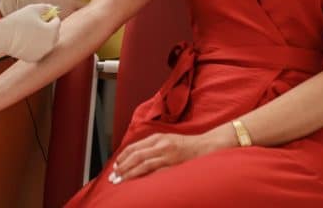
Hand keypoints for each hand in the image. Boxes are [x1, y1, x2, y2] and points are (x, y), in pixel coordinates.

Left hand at [0, 0, 93, 18]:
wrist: (25, 0)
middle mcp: (70, 2)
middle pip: (86, 4)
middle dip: (92, 4)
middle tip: (96, 4)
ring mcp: (66, 12)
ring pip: (81, 14)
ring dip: (86, 14)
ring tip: (90, 14)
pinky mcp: (61, 20)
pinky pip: (72, 23)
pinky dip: (77, 22)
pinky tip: (80, 22)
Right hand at [0, 3, 60, 62]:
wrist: (3, 37)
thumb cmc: (18, 21)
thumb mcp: (33, 9)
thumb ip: (45, 7)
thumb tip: (51, 8)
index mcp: (52, 30)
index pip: (57, 22)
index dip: (51, 17)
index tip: (43, 16)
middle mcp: (50, 43)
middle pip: (55, 34)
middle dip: (49, 28)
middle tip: (38, 23)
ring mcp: (43, 52)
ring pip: (48, 43)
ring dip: (44, 37)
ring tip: (31, 31)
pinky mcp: (35, 58)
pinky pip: (40, 50)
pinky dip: (37, 46)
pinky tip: (27, 40)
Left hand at [110, 127, 236, 182]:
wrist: (208, 145)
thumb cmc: (188, 145)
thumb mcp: (168, 141)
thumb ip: (154, 147)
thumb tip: (139, 157)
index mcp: (158, 137)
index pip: (135, 147)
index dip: (123, 156)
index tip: (116, 166)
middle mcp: (161, 144)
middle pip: (136, 155)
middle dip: (123, 166)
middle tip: (113, 177)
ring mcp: (168, 154)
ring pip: (143, 164)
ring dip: (130, 173)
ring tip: (121, 181)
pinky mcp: (175, 164)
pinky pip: (157, 172)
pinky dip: (146, 177)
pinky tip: (139, 184)